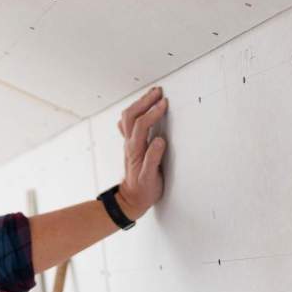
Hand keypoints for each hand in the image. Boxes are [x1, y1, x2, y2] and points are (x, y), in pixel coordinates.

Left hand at [116, 86, 167, 219]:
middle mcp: (130, 144)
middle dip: (145, 101)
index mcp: (136, 150)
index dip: (153, 112)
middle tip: (159, 92)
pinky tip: (141, 108)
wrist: (130, 199)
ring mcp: (128, 143)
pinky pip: (127, 124)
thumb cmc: (143, 190)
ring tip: (152, 94)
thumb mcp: (150, 178)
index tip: (164, 103)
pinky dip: (134, 112)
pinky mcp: (130, 144)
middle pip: (131, 116)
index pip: (142, 125)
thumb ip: (154, 159)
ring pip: (128, 117)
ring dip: (139, 103)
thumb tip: (160, 141)